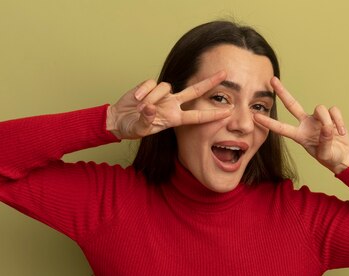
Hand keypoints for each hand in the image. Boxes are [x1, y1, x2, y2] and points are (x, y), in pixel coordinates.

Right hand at [108, 71, 231, 139]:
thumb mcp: (139, 129)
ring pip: (165, 87)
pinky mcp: (150, 86)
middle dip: (209, 82)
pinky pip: (151, 83)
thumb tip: (151, 108)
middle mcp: (172, 104)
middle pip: (195, 91)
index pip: (198, 116)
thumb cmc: (132, 127)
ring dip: (152, 97)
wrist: (118, 120)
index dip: (214, 114)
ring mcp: (162, 95)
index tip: (229, 112)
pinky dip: (143, 91)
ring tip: (140, 107)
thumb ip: (146, 120)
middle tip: (224, 73)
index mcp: (174, 118)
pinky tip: (136, 98)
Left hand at [254, 77, 348, 173]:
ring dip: (328, 121)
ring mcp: (318, 119)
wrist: (343, 156)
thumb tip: (326, 127)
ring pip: (320, 109)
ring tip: (334, 134)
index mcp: (300, 135)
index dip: (269, 123)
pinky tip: (342, 132)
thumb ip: (325, 142)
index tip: (255, 117)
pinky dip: (339, 121)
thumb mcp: (325, 155)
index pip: (281, 128)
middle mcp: (306, 124)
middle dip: (282, 92)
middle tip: (272, 80)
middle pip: (292, 104)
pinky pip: (334, 111)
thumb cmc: (330, 157)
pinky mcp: (331, 115)